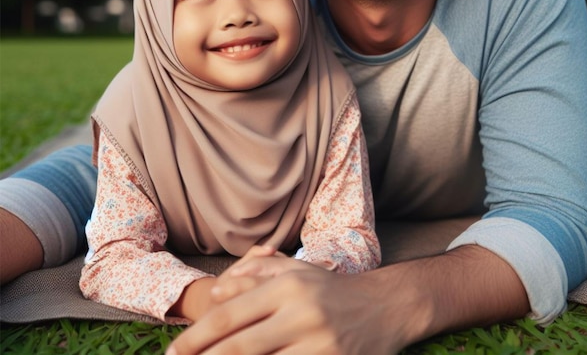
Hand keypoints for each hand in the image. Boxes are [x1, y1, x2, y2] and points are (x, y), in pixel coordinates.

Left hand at [166, 245, 529, 354]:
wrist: (384, 307)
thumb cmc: (330, 289)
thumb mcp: (295, 270)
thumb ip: (255, 274)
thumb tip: (216, 291)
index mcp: (287, 286)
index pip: (231, 315)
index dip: (197, 338)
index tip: (172, 353)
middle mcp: (300, 312)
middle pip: (240, 346)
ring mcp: (318, 343)